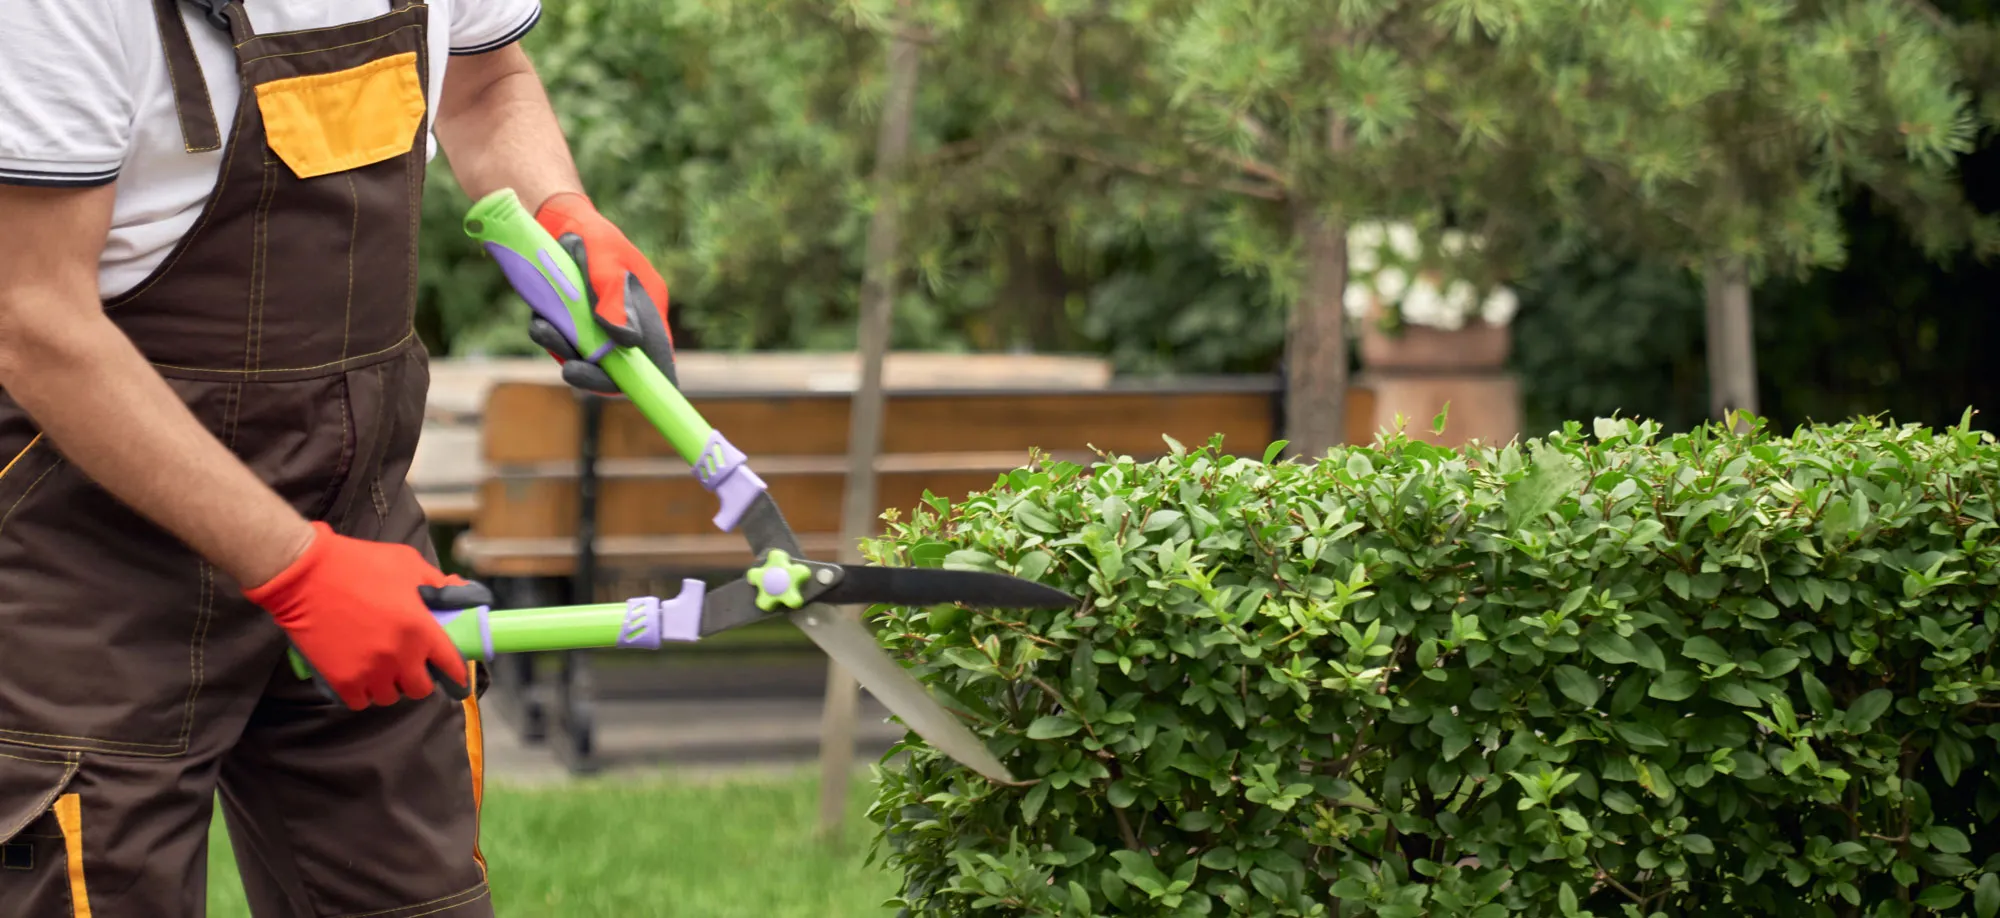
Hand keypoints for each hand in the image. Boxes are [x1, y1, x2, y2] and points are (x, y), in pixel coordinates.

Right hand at [242, 522, 473, 709]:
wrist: (304, 574)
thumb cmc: (359, 564)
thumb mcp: (407, 563)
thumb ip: (437, 582)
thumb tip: (459, 591)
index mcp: (421, 630)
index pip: (451, 664)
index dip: (456, 672)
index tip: (455, 675)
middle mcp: (399, 657)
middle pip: (420, 689)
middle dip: (419, 679)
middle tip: (411, 666)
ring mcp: (369, 672)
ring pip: (390, 697)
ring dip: (390, 686)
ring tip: (383, 671)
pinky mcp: (341, 680)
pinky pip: (360, 701)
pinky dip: (363, 693)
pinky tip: (361, 679)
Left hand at [528, 191, 676, 391]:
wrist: (558, 222)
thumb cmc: (593, 237)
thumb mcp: (608, 261)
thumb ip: (616, 300)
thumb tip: (626, 342)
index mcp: (649, 313)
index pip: (659, 360)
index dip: (654, 383)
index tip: (636, 392)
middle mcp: (625, 327)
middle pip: (619, 370)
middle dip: (593, 373)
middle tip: (570, 370)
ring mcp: (596, 329)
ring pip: (585, 358)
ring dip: (562, 348)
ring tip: (542, 326)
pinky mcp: (570, 326)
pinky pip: (562, 343)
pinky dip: (549, 334)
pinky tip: (539, 315)